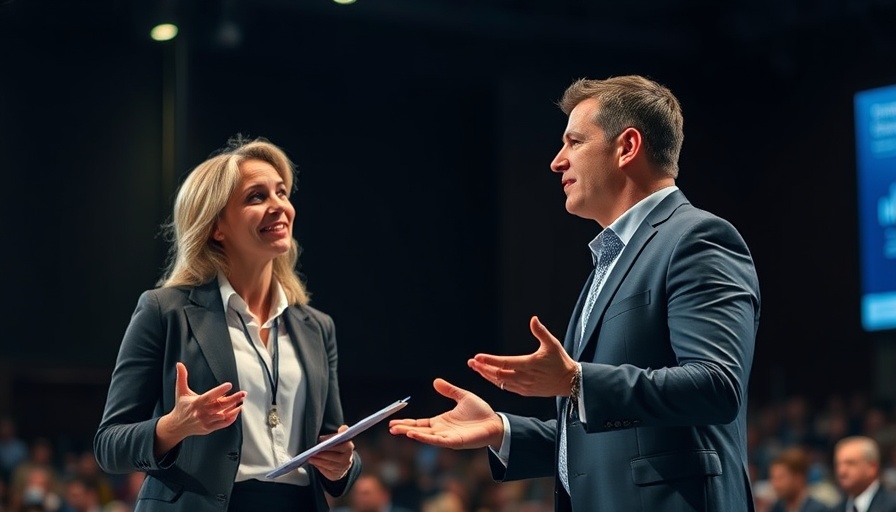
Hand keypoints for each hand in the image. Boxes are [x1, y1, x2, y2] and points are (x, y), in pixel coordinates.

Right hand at [155, 362, 244, 454]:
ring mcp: (206, 421)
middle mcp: (202, 413)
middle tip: (243, 393)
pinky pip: (223, 423)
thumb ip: (182, 377)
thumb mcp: (181, 391)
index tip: (229, 385)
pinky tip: (237, 410)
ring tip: (241, 401)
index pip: (209, 396)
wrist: (177, 426)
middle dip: (233, 399)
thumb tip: (179, 364)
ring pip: (224, 415)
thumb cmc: (181, 406)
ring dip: (234, 408)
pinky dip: (232, 417)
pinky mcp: (209, 428)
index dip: (219, 390)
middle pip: (220, 405)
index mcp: (196, 403)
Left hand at [308, 425, 353, 480]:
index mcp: (349, 448)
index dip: (329, 441)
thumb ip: (342, 432)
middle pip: (332, 456)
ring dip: (317, 461)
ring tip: (309, 457)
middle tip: (311, 451)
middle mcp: (347, 459)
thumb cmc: (339, 448)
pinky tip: (314, 463)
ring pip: (328, 464)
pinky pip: (326, 471)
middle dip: (321, 454)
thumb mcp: (341, 438)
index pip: (340, 445)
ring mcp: (342, 469)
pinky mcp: (336, 476)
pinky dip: (319, 467)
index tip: (320, 439)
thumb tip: (344, 428)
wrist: (342, 462)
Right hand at [388, 378, 503, 449]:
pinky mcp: (454, 442)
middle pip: (419, 431)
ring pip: (425, 437)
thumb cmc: (481, 412)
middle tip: (390, 428)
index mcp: (441, 422)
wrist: (495, 423)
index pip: (420, 423)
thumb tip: (436, 381)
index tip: (394, 421)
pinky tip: (415, 434)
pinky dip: (425, 438)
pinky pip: (437, 440)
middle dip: (404, 429)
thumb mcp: (462, 397)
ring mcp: (447, 437)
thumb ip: (449, 390)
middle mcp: (442, 431)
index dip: (407, 422)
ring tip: (399, 431)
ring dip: (412, 434)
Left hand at [468, 316, 576, 396]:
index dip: (490, 360)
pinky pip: (507, 388)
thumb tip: (533, 319)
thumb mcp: (552, 344)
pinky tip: (490, 376)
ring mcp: (524, 386)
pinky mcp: (525, 392)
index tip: (477, 357)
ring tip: (476, 368)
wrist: (569, 381)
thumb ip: (541, 332)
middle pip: (498, 374)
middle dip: (483, 368)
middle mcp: (525, 377)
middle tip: (471, 362)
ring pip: (501, 383)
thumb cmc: (560, 361)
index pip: (505, 363)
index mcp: (529, 364)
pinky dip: (497, 382)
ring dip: (487, 375)